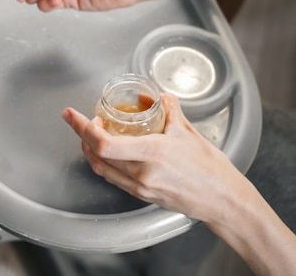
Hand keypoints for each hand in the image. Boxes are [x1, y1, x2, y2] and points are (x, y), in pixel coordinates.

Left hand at [62, 93, 247, 223]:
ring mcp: (140, 187)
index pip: (103, 143)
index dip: (82, 128)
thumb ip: (170, 110)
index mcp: (151, 153)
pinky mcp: (142, 196)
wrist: (222, 199)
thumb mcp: (187, 132)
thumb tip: (160, 96)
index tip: (73, 115)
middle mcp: (141, 173)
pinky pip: (114, 178)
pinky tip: (106, 153)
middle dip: (81, 135)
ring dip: (89, 151)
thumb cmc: (210, 168)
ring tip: (89, 134)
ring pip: (101, 169)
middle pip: (96, 155)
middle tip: (78, 120)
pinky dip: (103, 163)